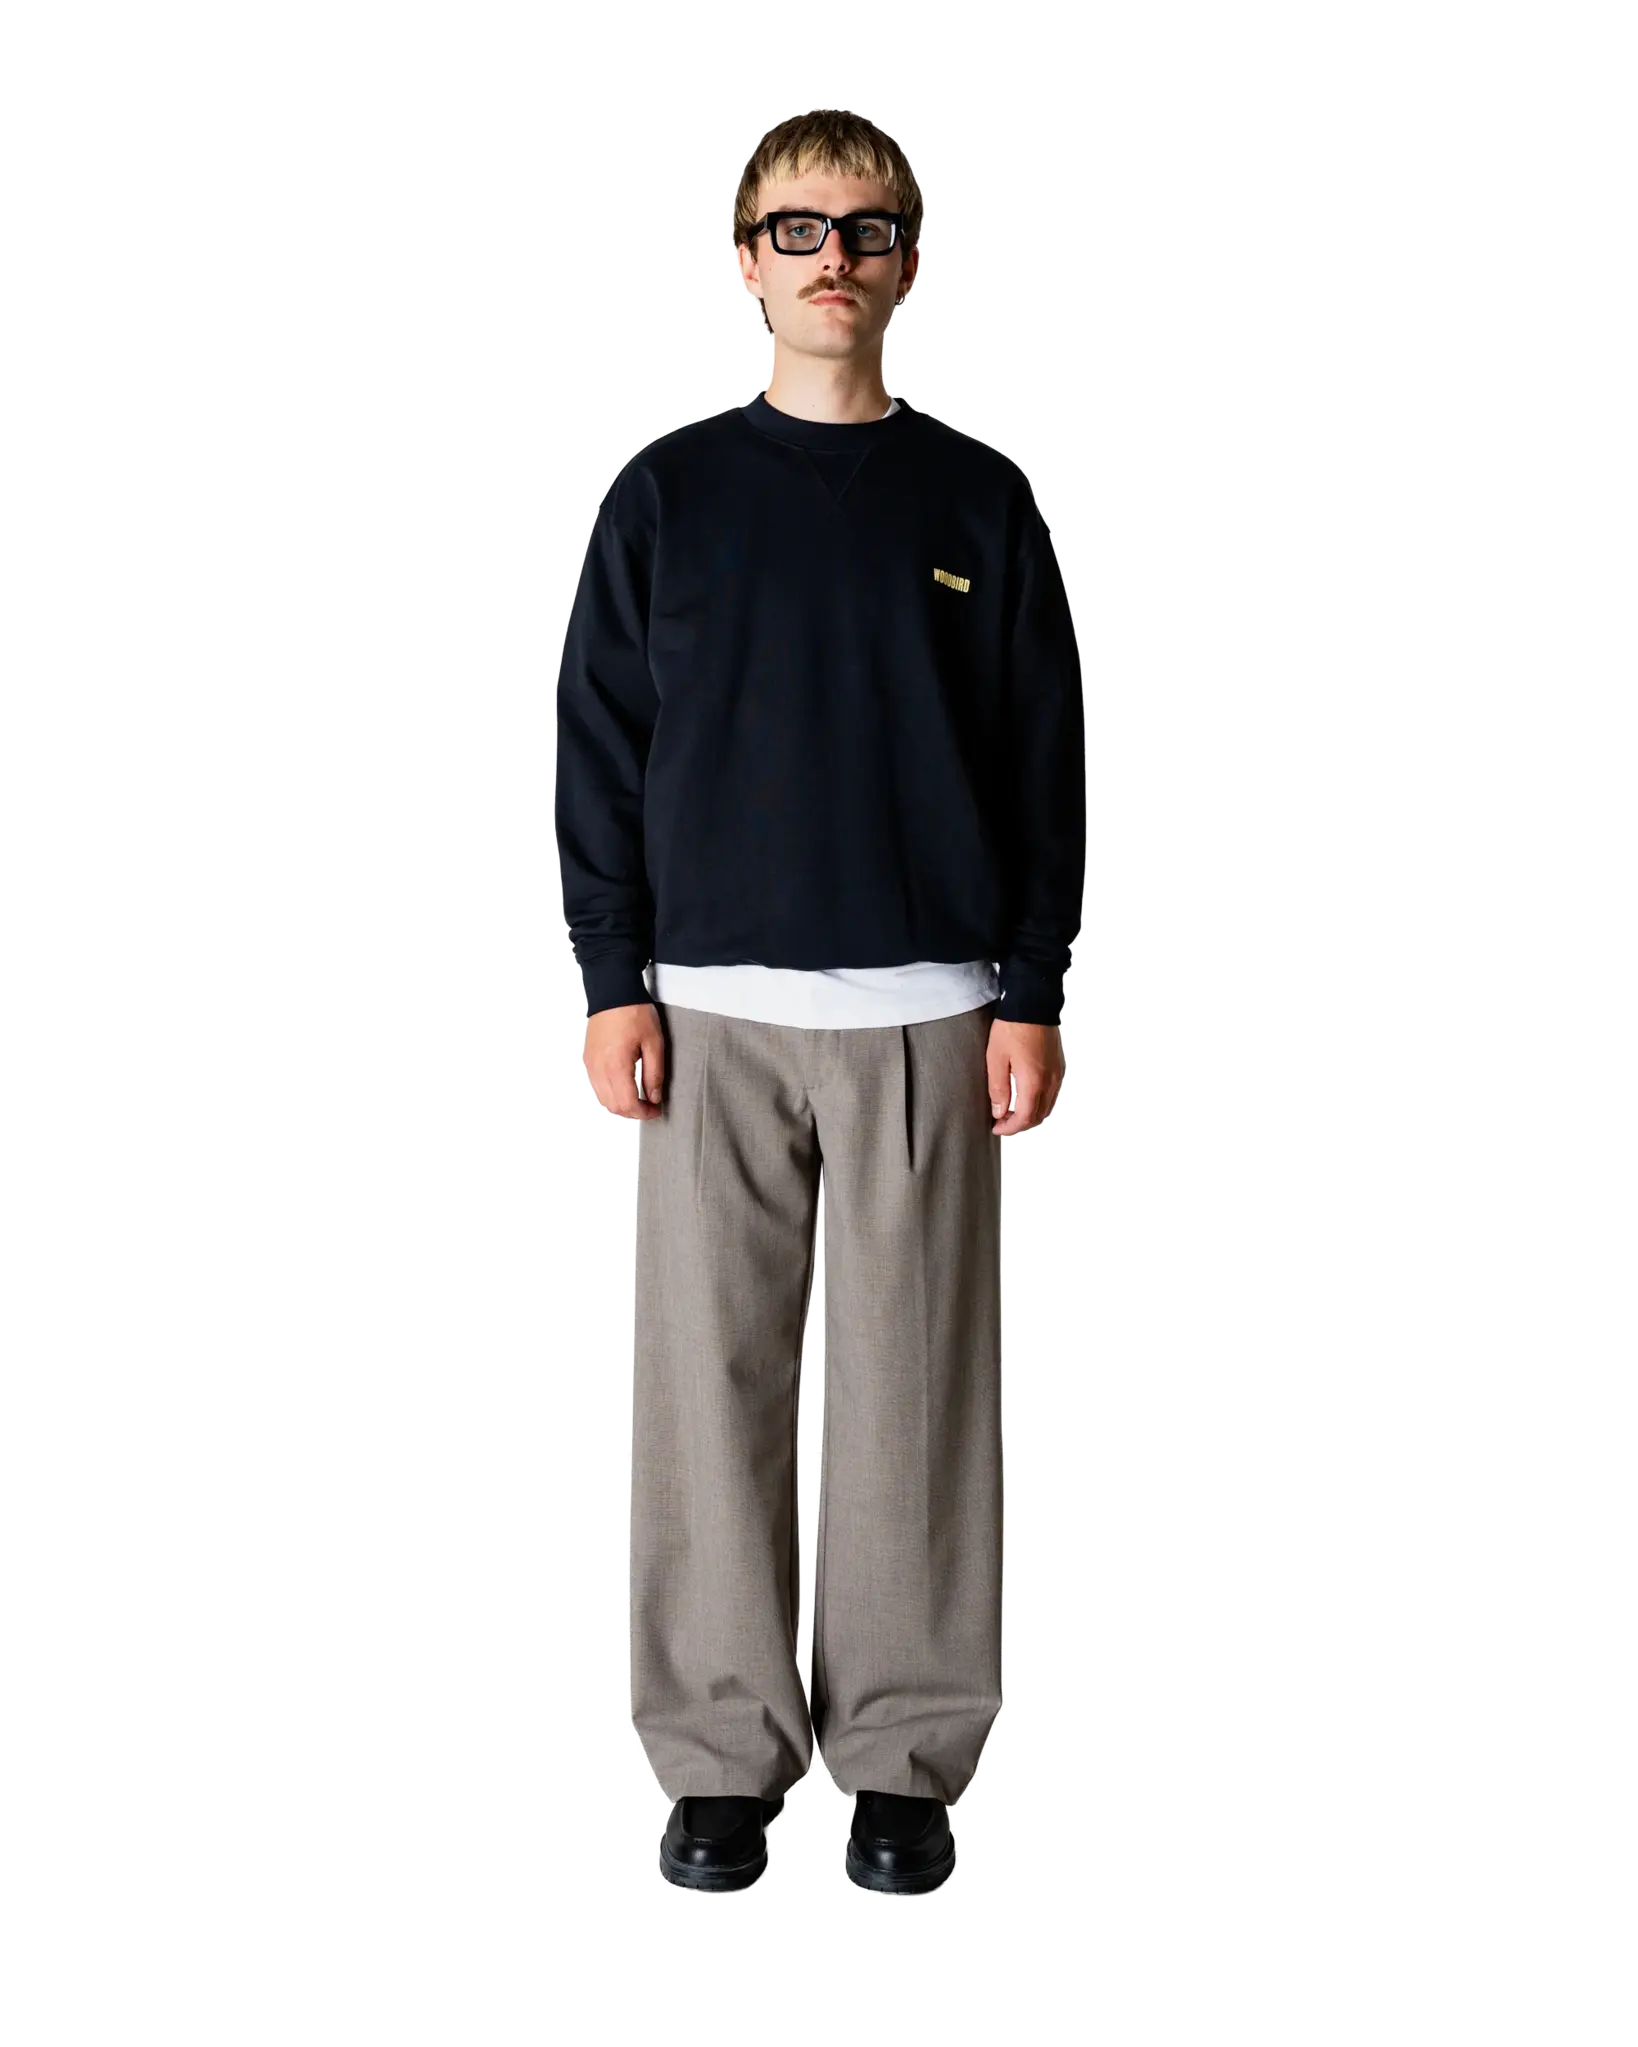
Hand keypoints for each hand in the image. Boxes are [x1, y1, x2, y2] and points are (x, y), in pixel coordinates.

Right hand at [585, 1002, 664, 1119]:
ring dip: (621, 1105)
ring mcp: (591, 1064)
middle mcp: (599, 1068)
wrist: (613, 991)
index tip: (656, 1110)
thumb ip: (655, 1073)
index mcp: (616, 1065)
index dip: (644, 1113)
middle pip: (613, 1106)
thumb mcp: (654, 1042)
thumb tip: (654, 1096)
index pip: (628, 1104)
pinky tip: (624, 1088)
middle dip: (633, 1113)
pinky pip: (597, 1086)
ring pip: (603, 1099)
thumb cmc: (633, 1011)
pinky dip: (610, 1094)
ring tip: (638, 1100)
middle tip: (649, 1107)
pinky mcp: (588, 1059)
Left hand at [986, 1018, 1063, 1135]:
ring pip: (1048, 1106)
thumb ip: (998, 1088)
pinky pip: (1053, 1093)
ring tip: (1011, 1110)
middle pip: (1039, 1116)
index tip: (997, 1128)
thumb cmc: (1013, 1026)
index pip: (1025, 1118)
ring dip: (1031, 1114)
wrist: (1033, 1003)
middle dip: (1020, 1124)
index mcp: (1034, 1081)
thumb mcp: (996, 1058)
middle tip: (1002, 1122)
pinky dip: (1040, 1101)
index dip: (1010, 1128)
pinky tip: (1026, 1095)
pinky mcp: (1059, 1065)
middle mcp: (1051, 1080)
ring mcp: (1058, 1073)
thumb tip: (998, 1110)